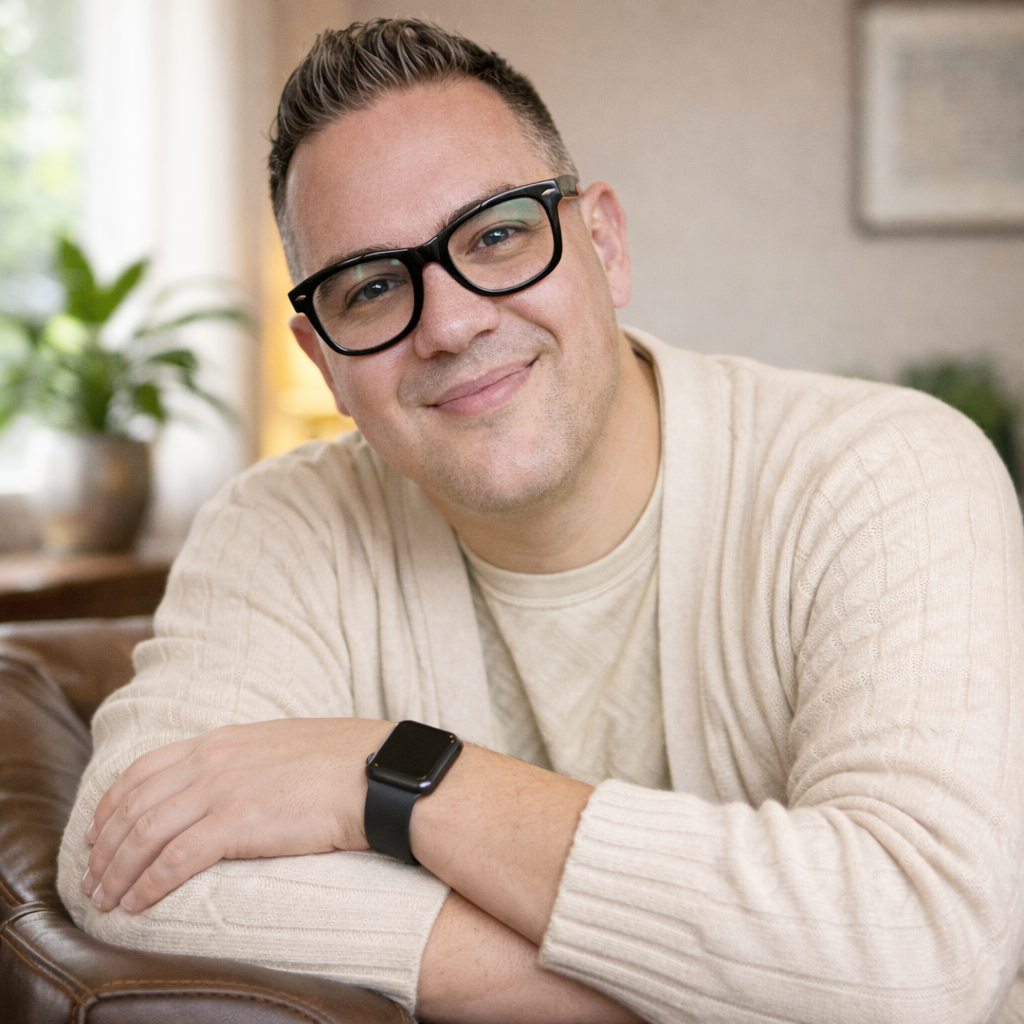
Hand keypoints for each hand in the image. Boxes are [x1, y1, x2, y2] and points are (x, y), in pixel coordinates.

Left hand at [80, 717, 391, 913]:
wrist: (379, 772)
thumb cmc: (346, 761)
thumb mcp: (285, 744)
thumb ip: (250, 757)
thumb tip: (238, 779)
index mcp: (224, 739)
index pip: (146, 768)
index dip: (113, 802)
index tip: (98, 829)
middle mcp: (214, 759)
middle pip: (137, 804)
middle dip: (106, 846)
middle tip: (91, 877)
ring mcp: (223, 789)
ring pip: (146, 834)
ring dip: (119, 871)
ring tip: (105, 899)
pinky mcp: (238, 823)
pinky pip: (175, 859)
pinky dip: (149, 884)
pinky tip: (138, 904)